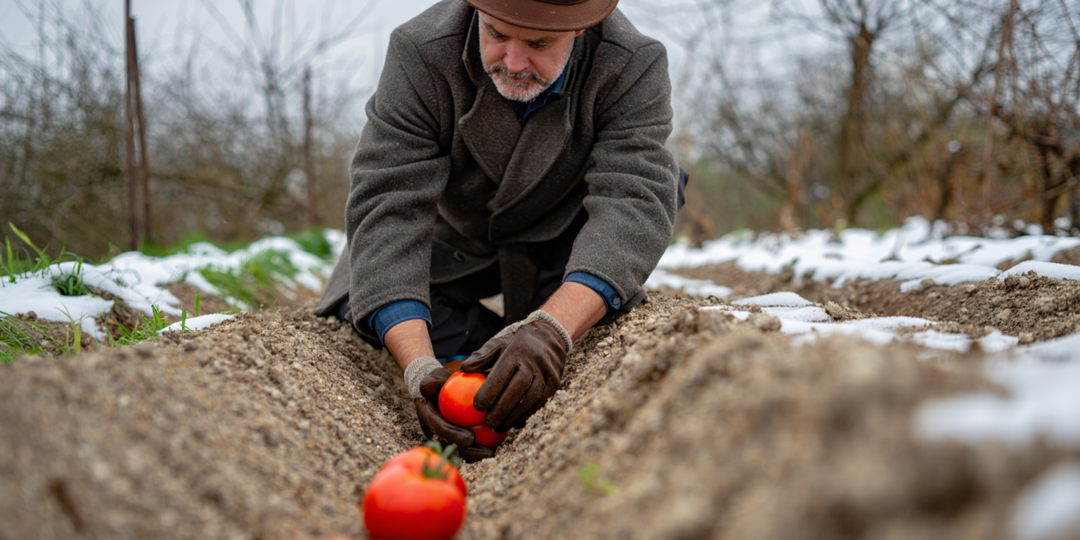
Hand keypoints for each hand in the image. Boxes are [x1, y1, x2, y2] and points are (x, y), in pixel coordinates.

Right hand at [405, 357, 494, 461]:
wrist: (437, 392)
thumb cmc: (438, 384)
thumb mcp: (433, 379)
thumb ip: (430, 382)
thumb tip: (428, 388)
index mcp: (427, 418)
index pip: (440, 429)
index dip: (453, 435)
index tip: (471, 438)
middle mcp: (433, 433)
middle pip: (451, 447)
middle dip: (469, 453)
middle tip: (488, 451)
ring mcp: (443, 439)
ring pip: (459, 452)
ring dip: (476, 455)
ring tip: (493, 453)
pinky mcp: (453, 441)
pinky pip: (466, 449)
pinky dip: (479, 450)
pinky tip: (495, 447)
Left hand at [459, 310, 572, 431]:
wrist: (550, 338)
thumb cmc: (517, 344)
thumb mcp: (499, 343)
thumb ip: (481, 356)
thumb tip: (463, 368)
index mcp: (517, 350)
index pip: (502, 373)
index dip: (490, 391)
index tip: (477, 406)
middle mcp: (534, 362)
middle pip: (517, 389)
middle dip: (501, 408)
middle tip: (488, 422)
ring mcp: (546, 373)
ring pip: (530, 399)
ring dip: (513, 416)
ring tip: (498, 427)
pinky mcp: (554, 384)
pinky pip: (540, 403)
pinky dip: (525, 415)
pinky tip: (513, 423)